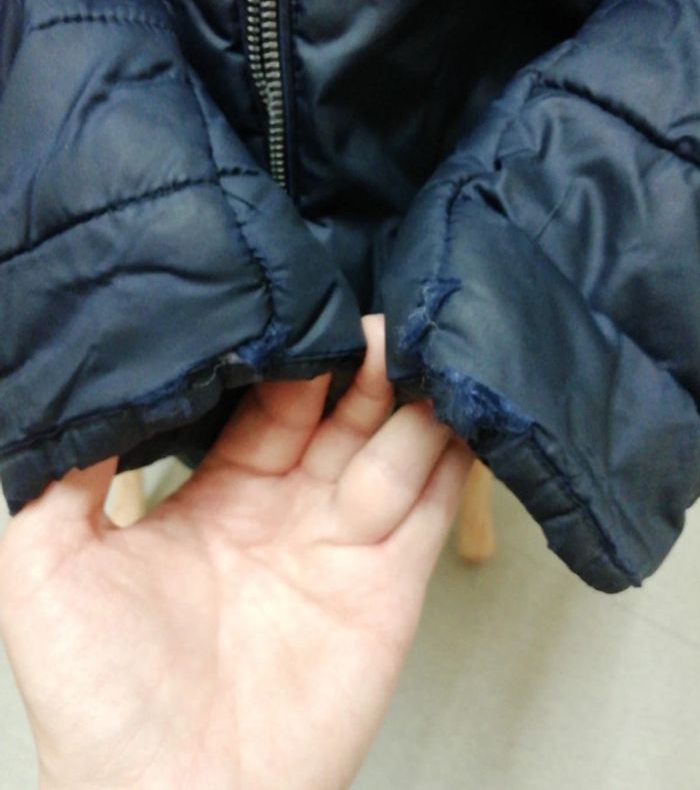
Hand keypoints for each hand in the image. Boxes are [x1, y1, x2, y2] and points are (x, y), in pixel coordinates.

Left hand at [0, 316, 471, 789]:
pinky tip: (463, 407)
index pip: (265, 403)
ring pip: (392, 446)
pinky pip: (431, 505)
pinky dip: (453, 457)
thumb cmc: (101, 698)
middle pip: (338, 414)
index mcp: (218, 495)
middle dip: (356, 364)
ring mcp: (342, 544)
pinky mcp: (390, 584)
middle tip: (370, 321)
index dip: (285, 359)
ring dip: (409, 397)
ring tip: (420, 344)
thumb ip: (65, 479)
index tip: (300, 314)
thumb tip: (89, 393)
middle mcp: (286, 510)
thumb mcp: (48, 569)